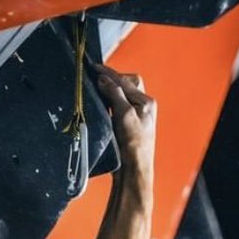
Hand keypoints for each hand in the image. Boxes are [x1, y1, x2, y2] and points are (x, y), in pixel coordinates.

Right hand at [94, 63, 155, 183]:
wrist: (133, 170)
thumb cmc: (132, 146)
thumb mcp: (124, 116)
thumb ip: (115, 95)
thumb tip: (104, 79)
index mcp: (146, 101)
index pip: (125, 80)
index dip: (108, 73)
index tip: (93, 67)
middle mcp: (143, 107)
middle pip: (127, 84)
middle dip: (112, 80)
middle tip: (95, 79)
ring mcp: (136, 117)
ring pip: (123, 96)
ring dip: (111, 92)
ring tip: (97, 90)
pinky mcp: (128, 127)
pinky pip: (118, 108)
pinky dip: (109, 104)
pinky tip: (101, 107)